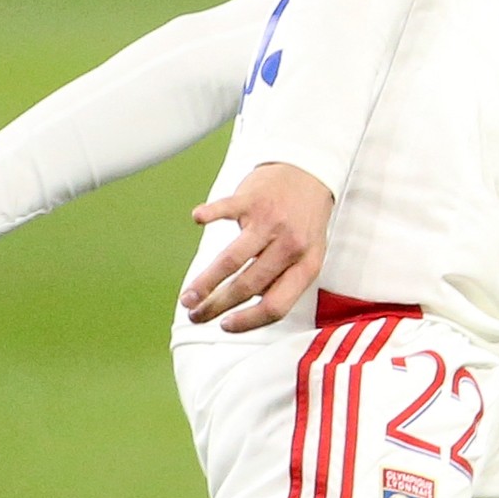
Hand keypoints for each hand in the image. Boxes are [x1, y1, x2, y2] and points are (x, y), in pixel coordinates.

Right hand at [184, 161, 333, 331]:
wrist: (311, 172)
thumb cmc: (304, 219)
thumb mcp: (309, 253)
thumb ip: (284, 279)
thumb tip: (247, 306)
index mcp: (307, 264)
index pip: (277, 305)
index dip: (249, 321)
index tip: (225, 326)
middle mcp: (290, 245)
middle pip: (247, 286)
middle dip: (216, 306)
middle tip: (195, 315)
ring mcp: (271, 221)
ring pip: (231, 260)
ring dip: (205, 282)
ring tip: (187, 297)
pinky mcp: (253, 198)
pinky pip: (225, 209)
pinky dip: (209, 214)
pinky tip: (197, 219)